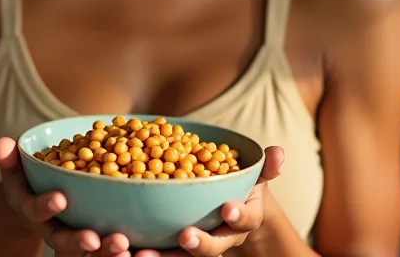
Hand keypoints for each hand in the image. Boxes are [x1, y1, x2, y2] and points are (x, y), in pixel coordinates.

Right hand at [0, 137, 131, 256]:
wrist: (36, 194)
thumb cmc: (27, 175)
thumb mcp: (15, 166)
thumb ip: (8, 158)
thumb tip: (0, 144)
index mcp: (29, 209)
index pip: (34, 211)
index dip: (44, 206)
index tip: (59, 198)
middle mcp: (49, 227)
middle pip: (61, 239)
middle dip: (77, 240)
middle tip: (94, 239)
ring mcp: (69, 233)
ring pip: (86, 249)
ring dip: (104, 249)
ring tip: (123, 245)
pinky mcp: (89, 234)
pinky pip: (103, 245)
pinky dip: (118, 248)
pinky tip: (137, 245)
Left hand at [135, 146, 284, 256]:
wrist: (230, 212)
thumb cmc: (240, 188)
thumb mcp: (252, 175)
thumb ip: (264, 167)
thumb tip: (279, 152)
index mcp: (242, 219)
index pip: (244, 220)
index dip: (238, 215)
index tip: (228, 208)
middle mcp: (222, 237)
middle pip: (213, 248)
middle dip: (199, 245)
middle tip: (185, 237)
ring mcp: (198, 244)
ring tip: (140, 255)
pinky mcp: (172, 247)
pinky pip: (159, 253)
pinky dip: (139, 254)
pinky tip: (120, 249)